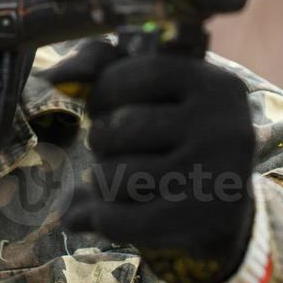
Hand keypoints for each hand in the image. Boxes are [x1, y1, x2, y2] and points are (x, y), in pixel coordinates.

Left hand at [52, 39, 256, 282]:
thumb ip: (101, 62)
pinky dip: (103, 216)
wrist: (224, 200)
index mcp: (214, 83)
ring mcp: (212, 175)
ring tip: (117, 177)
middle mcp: (220, 126)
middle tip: (115, 147)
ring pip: (116, 175)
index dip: (105, 92)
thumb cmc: (175, 130)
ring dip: (101, 179)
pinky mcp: (197, 221)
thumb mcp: (153, 86)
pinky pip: (120, 219)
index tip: (106, 106)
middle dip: (102, 139)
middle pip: (123, 128)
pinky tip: (110, 211)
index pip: (139, 75)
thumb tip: (57, 76)